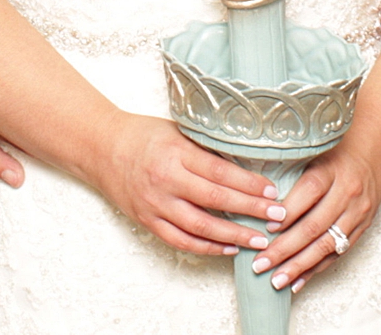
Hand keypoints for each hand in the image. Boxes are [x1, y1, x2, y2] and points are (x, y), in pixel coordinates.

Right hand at [88, 114, 286, 258]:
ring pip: (201, 227)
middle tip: (278, 217)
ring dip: (233, 236)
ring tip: (260, 240)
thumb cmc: (144, 135)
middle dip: (251, 210)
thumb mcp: (177, 132)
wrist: (102, 148)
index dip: (249, 185)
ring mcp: (155, 204)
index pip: (220, 172)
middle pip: (216, 200)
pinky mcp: (147, 221)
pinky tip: (229, 249)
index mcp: (175, 153)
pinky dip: (207, 248)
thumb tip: (248, 164)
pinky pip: (181, 240)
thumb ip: (206, 149)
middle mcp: (165, 180)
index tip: (273, 192)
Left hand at [250, 144, 380, 292]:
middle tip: (260, 264)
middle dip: (285, 250)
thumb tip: (256, 199)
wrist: (376, 150)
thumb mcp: (313, 151)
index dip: (286, 213)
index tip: (264, 228)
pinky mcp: (363, 226)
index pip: (308, 193)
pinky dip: (317, 268)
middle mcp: (347, 193)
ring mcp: (357, 212)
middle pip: (314, 226)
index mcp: (331, 169)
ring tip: (277, 280)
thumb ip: (290, 171)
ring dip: (299, 266)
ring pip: (326, 246)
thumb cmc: (335, 149)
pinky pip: (338, 253)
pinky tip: (299, 280)